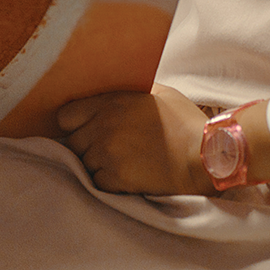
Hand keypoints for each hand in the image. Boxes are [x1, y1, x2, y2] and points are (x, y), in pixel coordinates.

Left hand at [57, 84, 210, 195]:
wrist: (203, 156)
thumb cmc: (186, 123)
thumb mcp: (161, 93)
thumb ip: (134, 90)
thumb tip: (121, 87)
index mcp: (111, 103)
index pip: (66, 115)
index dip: (74, 123)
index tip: (85, 128)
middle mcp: (103, 127)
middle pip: (72, 142)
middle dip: (86, 146)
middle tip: (108, 149)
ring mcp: (107, 153)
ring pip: (83, 163)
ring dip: (97, 165)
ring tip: (120, 163)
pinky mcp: (114, 177)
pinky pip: (96, 182)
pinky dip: (107, 182)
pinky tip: (125, 176)